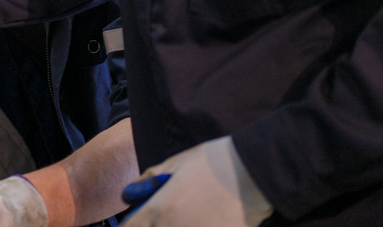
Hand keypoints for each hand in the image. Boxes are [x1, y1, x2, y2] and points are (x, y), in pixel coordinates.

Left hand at [120, 137, 272, 226]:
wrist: (252, 172)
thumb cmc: (211, 163)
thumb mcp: (174, 164)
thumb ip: (148, 181)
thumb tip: (130, 194)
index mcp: (158, 211)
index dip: (133, 224)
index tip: (140, 220)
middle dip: (153, 226)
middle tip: (163, 217)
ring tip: (187, 214)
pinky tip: (206, 220)